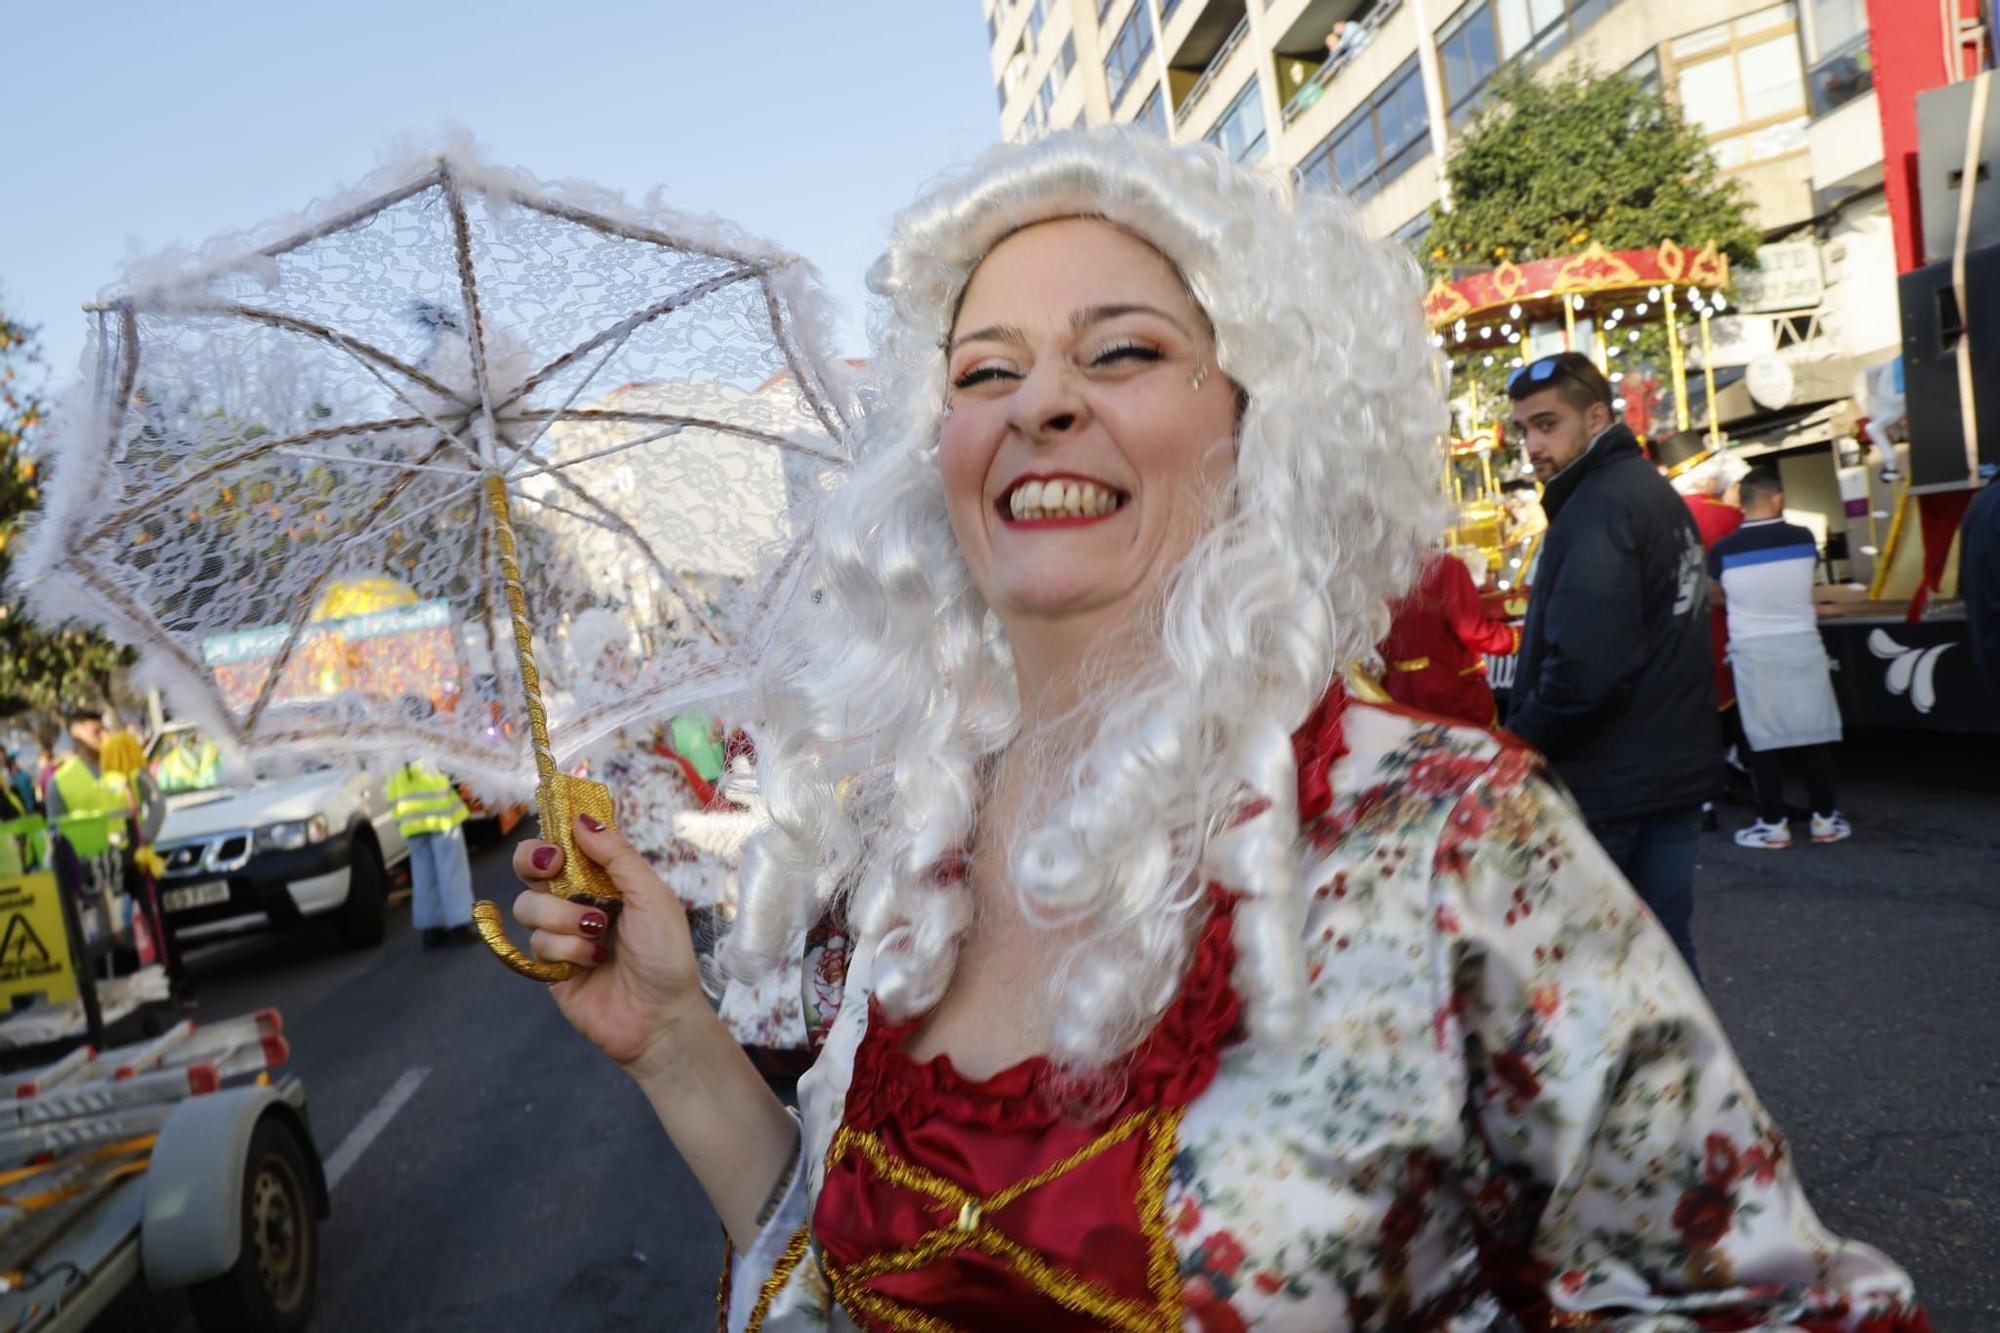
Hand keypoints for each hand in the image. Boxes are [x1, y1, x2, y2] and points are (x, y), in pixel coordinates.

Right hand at [511, 816, 708, 1077]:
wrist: (660, 1017)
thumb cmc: (666, 954)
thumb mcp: (652, 897)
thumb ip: (618, 857)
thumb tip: (582, 820)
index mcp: (606, 880)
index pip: (567, 845)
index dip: (555, 837)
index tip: (561, 843)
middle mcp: (578, 901)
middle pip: (531, 868)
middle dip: (535, 863)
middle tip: (555, 871)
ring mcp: (560, 933)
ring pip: (529, 906)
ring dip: (563, 917)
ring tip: (597, 935)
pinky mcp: (548, 966)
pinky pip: (534, 943)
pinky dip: (564, 949)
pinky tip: (590, 962)